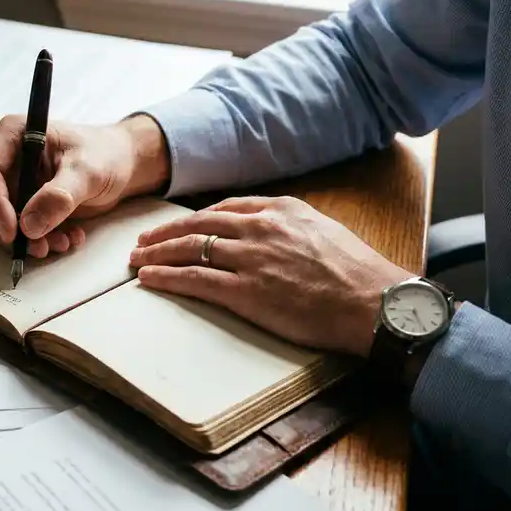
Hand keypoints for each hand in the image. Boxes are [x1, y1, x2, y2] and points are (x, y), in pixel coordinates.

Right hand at [0, 114, 168, 256]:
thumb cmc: (105, 154)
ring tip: (61, 243)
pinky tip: (66, 238)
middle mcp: (6, 158)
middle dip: (9, 229)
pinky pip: (17, 231)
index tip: (13, 232)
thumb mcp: (87, 171)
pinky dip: (38, 241)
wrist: (121, 165)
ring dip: (25, 240)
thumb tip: (29, 225)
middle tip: (39, 247)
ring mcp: (12, 183)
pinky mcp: (22, 204)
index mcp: (13, 135)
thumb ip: (60, 196)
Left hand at [128, 195, 413, 356]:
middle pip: (198, 225)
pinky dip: (166, 278)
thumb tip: (272, 234)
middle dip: (165, 233)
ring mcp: (250, 259)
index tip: (177, 226)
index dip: (194, 218)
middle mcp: (261, 228)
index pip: (224, 208)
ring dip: (157, 254)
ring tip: (136, 260)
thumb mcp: (325, 232)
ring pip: (189, 249)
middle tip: (142, 242)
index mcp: (282, 210)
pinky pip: (194, 280)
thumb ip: (291, 228)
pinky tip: (148, 279)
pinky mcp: (245, 291)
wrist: (375, 303)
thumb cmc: (359, 275)